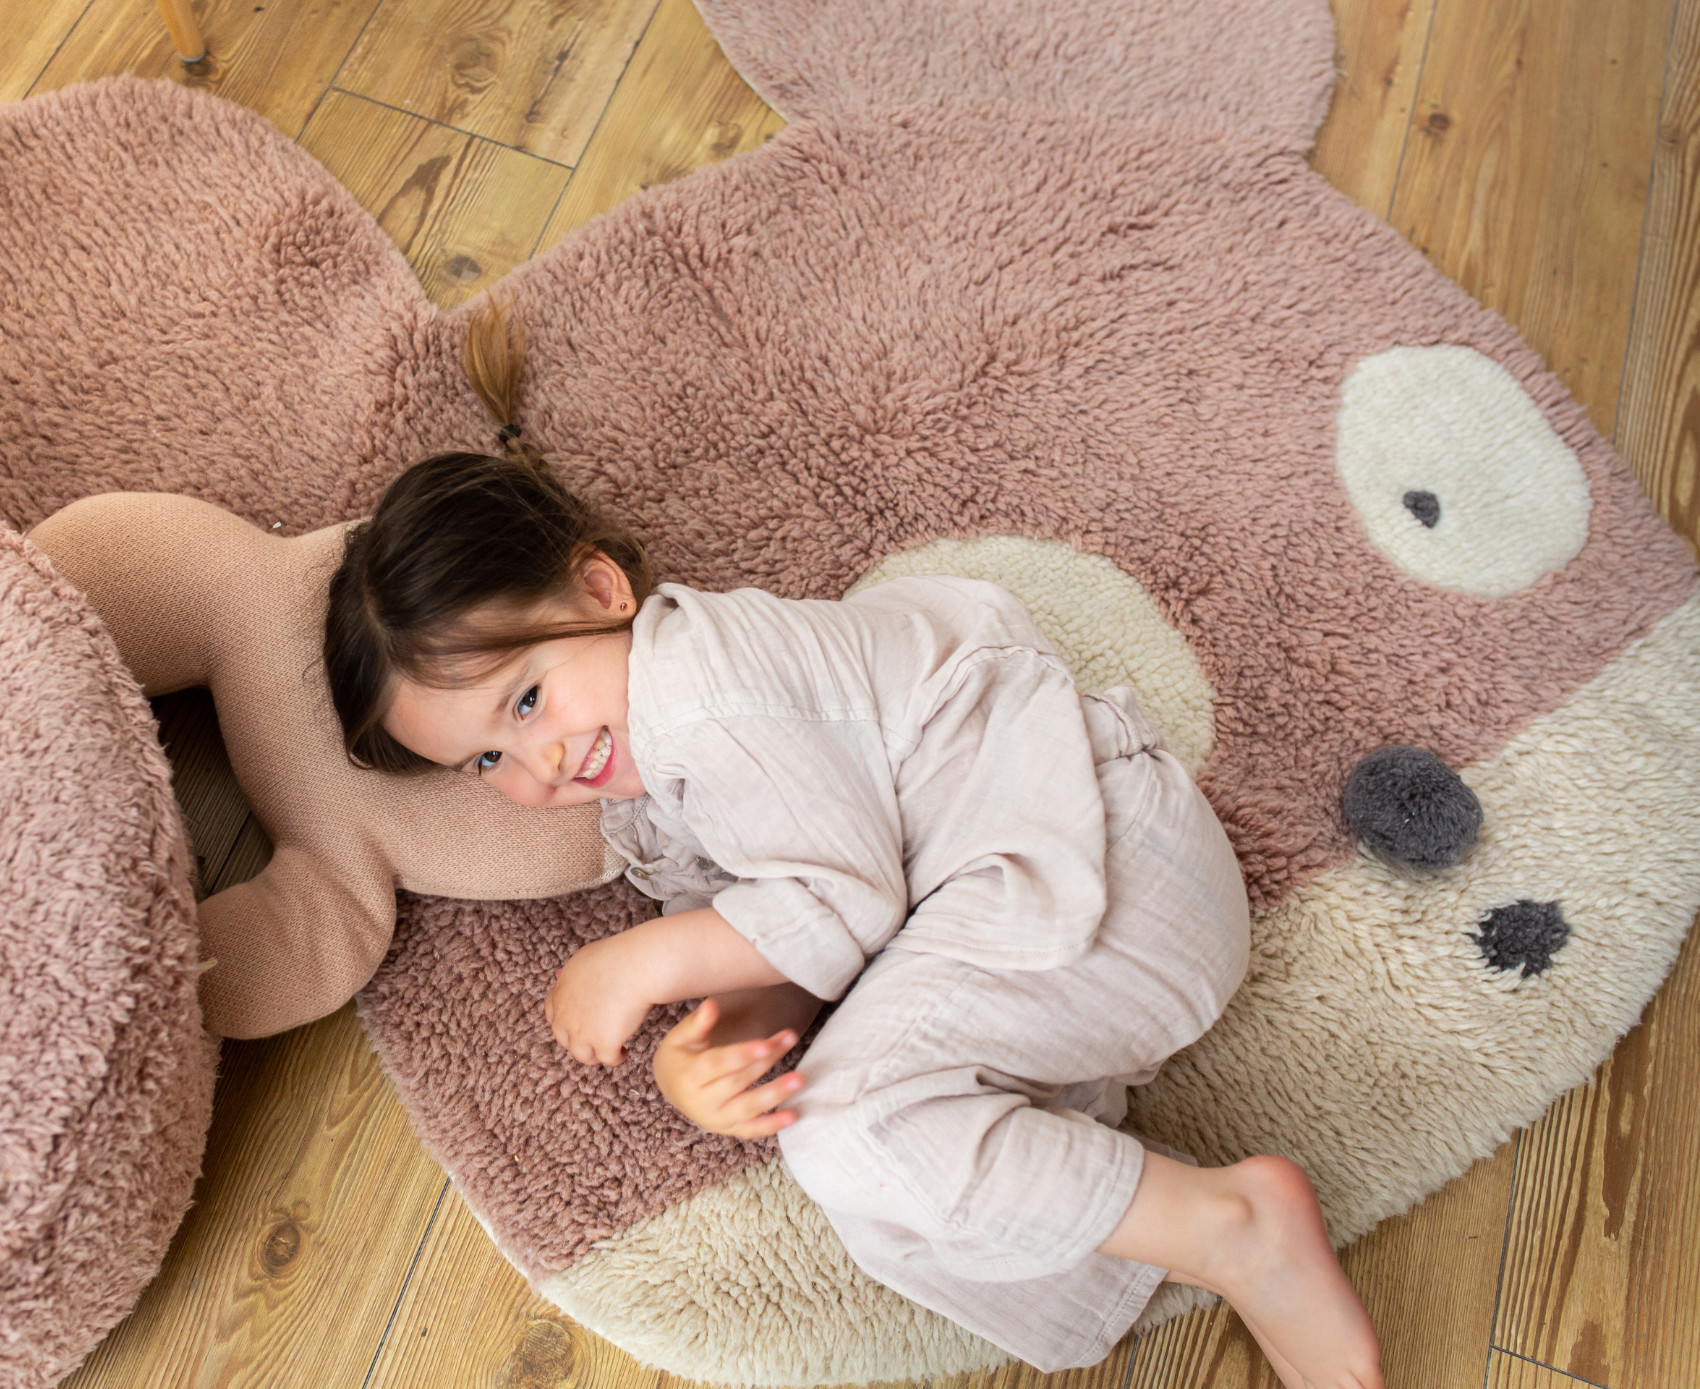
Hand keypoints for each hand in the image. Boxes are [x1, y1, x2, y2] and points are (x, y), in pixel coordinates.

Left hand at [545, 935, 655, 1064]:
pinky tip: (623, 1052)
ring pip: (583, 1056)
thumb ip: (572, 973)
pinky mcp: (604, 1044)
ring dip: (594, 1055)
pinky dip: (616, 1057)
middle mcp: (566, 1016)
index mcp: (561, 993)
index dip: (564, 1021)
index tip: (576, 1023)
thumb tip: (560, 975)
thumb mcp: (584, 958)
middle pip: (564, 1039)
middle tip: (593, 1039)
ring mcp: (583, 1033)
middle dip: (578, 1041)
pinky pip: (608, 1059)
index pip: (552, 1014)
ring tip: (609, 1051)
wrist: (634, 967)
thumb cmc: (616, 956)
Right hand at [653, 997, 806, 1137]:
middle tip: (790, 1039)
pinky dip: (772, 1125)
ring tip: (799, 1079)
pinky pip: (752, 1129)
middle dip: (766, 1061)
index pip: (717, 1064)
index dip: (742, 1055)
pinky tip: (793, 1115)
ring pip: (748, 1107)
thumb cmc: (680, 1057)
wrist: (671, 1088)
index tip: (766, 1044)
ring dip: (775, 1093)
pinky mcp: (729, 1128)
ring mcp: (716, 1119)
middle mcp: (702, 1102)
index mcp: (689, 1076)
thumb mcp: (681, 1037)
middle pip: (738, 1081)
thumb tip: (711, 1006)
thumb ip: (697, 1023)